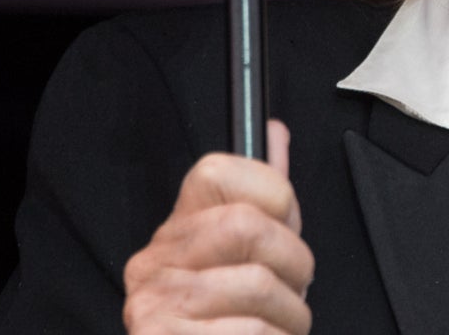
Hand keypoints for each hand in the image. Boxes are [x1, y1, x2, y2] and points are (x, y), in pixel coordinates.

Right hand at [123, 120, 314, 333]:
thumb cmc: (235, 327)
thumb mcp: (254, 258)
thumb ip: (265, 198)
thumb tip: (275, 133)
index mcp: (177, 230)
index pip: (217, 170)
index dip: (274, 195)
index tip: (285, 228)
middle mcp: (153, 263)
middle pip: (247, 226)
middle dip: (295, 264)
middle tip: (291, 293)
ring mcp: (153, 307)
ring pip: (257, 284)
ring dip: (291, 318)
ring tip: (277, 330)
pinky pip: (251, 334)